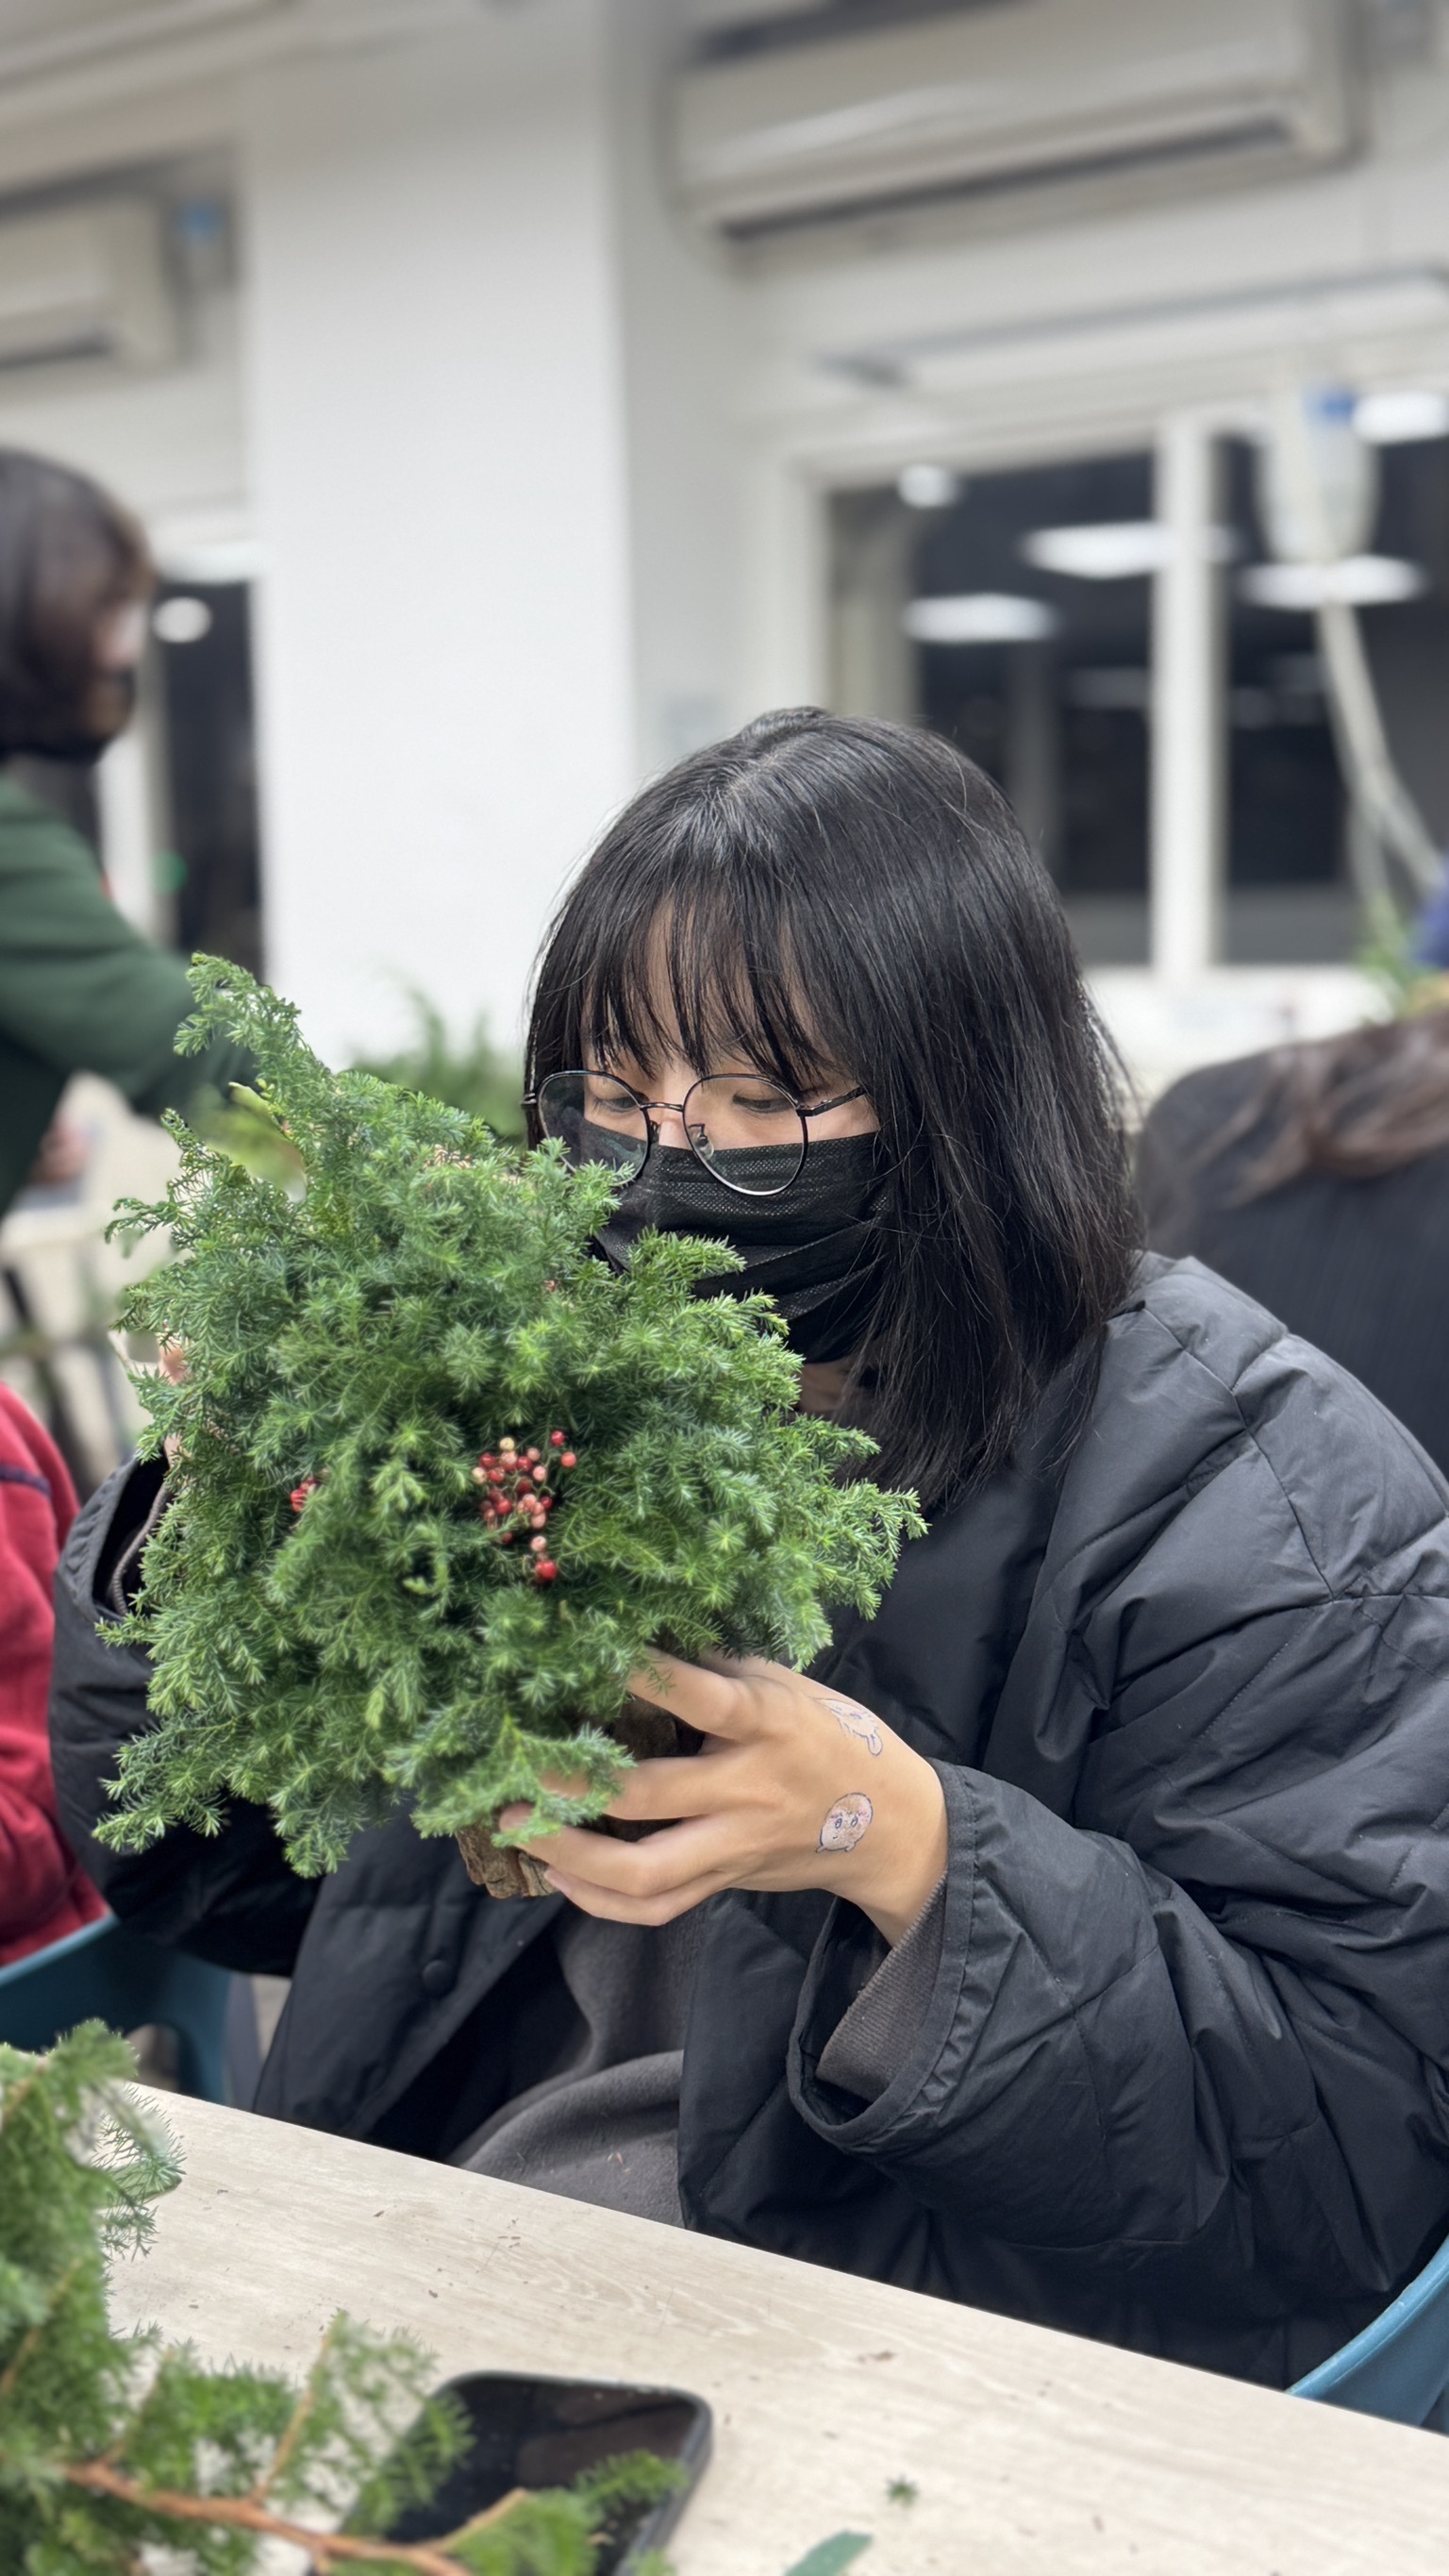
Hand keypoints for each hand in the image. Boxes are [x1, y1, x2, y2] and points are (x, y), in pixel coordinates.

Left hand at [497, 1656, 947, 1945]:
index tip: (585, 1647)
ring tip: (518, 1825)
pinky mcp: (725, 1884)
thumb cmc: (829, 1736)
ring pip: (645, 1871)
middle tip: (516, 1762)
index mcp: (769, 1724)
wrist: (889, 1825)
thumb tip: (640, 1636)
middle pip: (650, 1796)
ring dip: (571, 1852)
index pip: (703, 1697)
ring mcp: (735, 1845)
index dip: (646, 1674)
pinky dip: (601, 1900)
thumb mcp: (786, 1686)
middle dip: (574, 1780)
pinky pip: (657, 1908)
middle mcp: (748, 1789)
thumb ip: (721, 1670)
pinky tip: (558, 1876)